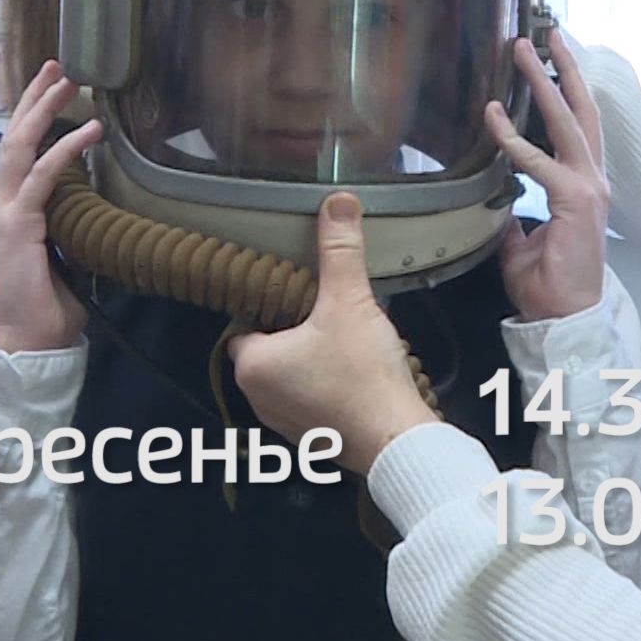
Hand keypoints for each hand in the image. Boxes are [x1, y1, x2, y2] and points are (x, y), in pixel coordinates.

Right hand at [0, 60, 103, 352]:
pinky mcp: (18, 224)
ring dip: (43, 110)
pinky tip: (90, 130)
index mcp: (14, 210)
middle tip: (56, 66)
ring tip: (68, 80)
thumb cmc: (51, 304)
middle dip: (33, 99)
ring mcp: (6, 212)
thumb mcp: (69, 254)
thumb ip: (75, 226)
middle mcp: (4, 205)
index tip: (55, 88)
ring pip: (19, 147)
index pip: (20, 152)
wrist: (30, 340)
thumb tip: (101, 209)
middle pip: (12, 137)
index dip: (34, 118)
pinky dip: (66, 149)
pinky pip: (42, 177)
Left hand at [228, 194, 438, 473]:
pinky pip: (307, 401)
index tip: (302, 295)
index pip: (244, 323)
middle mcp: (255, 398)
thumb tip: (338, 198)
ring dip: (309, 360)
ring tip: (344, 341)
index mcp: (251, 364)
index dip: (271, 305)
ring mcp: (281, 425)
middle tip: (329, 312)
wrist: (395, 439)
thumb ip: (340, 251)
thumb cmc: (361, 370)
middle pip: (267, 348)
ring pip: (288, 376)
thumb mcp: (350, 301)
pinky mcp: (309, 441)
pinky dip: (324, 387)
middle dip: (294, 331)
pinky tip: (353, 375)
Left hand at [483, 30, 608, 320]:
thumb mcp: (519, 242)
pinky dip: (515, 140)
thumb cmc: (549, 284)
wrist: (567, 319)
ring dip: (545, 83)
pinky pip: (540, 163)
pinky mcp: (576, 202)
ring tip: (524, 50)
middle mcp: (591, 179)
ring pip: (567, 123)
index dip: (561, 93)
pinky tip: (494, 116)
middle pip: (580, 111)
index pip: (574, 128)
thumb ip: (511, 215)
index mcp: (582, 185)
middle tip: (545, 33)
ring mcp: (588, 188)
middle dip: (562, 69)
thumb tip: (491, 200)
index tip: (545, 62)